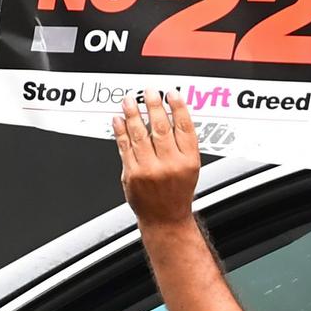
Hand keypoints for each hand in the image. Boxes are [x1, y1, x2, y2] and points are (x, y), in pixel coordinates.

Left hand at [113, 89, 199, 226]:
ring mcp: (149, 169)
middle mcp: (170, 164)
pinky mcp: (132, 174)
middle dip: (153, 106)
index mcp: (189, 161)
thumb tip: (173, 117)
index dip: (177, 108)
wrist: (164, 219)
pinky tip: (119, 120)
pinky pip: (125, 147)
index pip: (184, 127)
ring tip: (129, 101)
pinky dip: (120, 131)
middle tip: (148, 92)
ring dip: (133, 114)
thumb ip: (183, 145)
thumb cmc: (177, 193)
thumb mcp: (191, 169)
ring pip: (140, 134)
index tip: (171, 94)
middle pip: (161, 128)